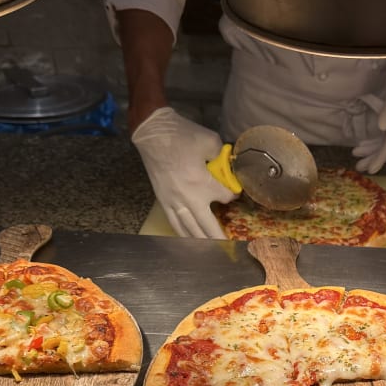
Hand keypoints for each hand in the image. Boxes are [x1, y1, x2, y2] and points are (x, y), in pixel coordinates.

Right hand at [131, 107, 236, 238]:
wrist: (153, 134)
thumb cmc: (183, 135)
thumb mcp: (211, 141)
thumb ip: (222, 158)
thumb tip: (228, 166)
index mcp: (203, 184)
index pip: (225, 198)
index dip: (232, 195)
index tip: (233, 192)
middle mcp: (190, 199)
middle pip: (209, 226)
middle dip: (220, 238)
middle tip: (229, 249)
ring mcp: (174, 203)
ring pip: (191, 230)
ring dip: (203, 242)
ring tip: (213, 251)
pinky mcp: (163, 202)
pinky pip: (175, 224)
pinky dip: (184, 234)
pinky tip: (190, 241)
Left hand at [352, 57, 385, 173]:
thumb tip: (382, 127)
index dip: (381, 157)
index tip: (371, 170)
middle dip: (374, 159)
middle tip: (359, 168)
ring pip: (385, 143)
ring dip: (371, 151)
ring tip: (356, 157)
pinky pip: (383, 135)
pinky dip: (373, 142)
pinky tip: (361, 144)